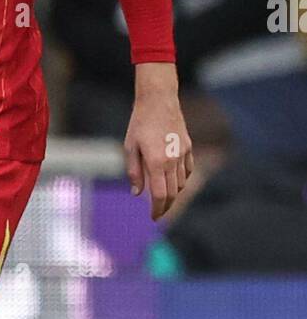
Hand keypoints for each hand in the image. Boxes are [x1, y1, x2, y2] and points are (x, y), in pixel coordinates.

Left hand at [124, 64, 192, 220]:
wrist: (159, 100)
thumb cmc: (140, 123)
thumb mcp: (130, 147)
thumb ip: (134, 172)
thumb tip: (137, 193)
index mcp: (156, 162)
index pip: (159, 195)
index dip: (157, 209)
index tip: (153, 218)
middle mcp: (172, 160)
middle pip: (172, 193)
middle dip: (165, 206)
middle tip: (158, 214)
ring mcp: (183, 154)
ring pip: (181, 183)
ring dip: (172, 193)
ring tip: (162, 197)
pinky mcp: (188, 147)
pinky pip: (188, 171)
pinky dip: (181, 180)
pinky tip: (173, 181)